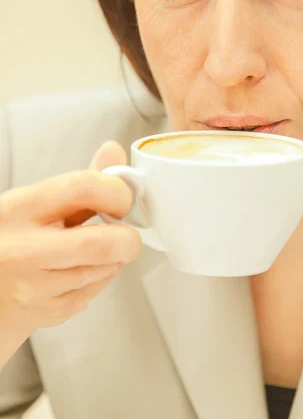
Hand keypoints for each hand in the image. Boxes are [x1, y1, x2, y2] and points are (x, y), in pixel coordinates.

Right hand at [0, 141, 140, 333]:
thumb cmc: (10, 239)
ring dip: (116, 257)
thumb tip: (115, 152)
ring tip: (103, 248)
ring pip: (103, 270)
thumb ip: (80, 182)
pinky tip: (86, 268)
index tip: (124, 197)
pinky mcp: (47, 311)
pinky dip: (103, 276)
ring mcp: (33, 286)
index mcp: (18, 209)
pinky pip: (95, 291)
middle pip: (99, 243)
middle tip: (129, 232)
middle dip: (128, 238)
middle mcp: (21, 249)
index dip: (117, 190)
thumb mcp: (34, 203)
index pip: (82, 188)